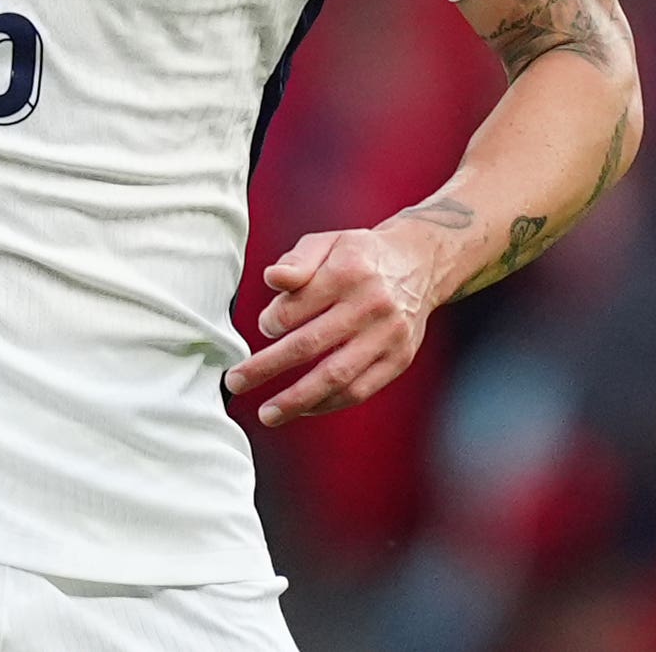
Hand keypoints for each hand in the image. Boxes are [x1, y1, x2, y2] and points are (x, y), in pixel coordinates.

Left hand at [225, 224, 442, 425]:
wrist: (419, 264)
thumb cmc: (360, 256)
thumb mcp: (328, 243)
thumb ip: (297, 261)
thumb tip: (271, 278)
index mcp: (348, 272)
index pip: (298, 304)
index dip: (272, 321)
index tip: (262, 326)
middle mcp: (370, 305)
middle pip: (310, 345)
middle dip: (267, 367)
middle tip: (236, 382)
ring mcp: (387, 336)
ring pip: (335, 376)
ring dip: (297, 399)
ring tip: (267, 413)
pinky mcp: (398, 359)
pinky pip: (359, 390)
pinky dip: (328, 403)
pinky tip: (304, 407)